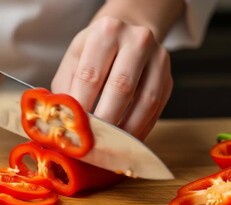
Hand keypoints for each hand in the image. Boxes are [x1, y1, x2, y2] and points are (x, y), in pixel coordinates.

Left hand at [51, 16, 172, 139]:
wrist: (128, 35)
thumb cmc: (95, 51)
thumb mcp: (74, 59)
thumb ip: (67, 88)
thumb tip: (62, 122)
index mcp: (107, 31)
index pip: (91, 75)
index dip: (81, 106)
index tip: (73, 129)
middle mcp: (137, 40)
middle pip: (121, 87)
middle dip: (104, 121)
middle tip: (90, 143)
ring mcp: (158, 59)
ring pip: (145, 101)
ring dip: (125, 129)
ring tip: (108, 147)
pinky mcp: (169, 78)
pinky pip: (156, 110)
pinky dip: (140, 129)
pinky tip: (125, 141)